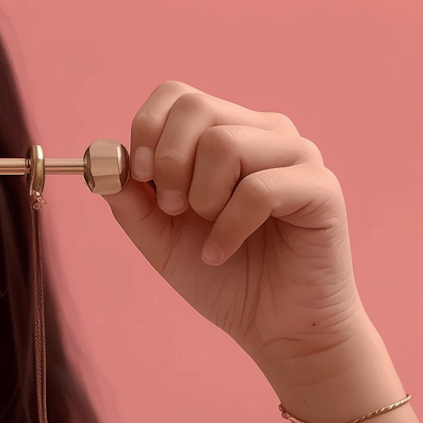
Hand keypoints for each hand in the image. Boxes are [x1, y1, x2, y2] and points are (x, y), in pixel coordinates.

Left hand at [102, 82, 365, 379]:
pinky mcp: (320, 187)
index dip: (147, 129)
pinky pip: (259, 189)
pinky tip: (222, 253)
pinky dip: (228, 228)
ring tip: (209, 234)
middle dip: (168, 163)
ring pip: (225, 143)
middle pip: (196, 107)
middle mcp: (263, 134)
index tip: (140, 176)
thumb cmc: (223, 278)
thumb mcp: (160, 239)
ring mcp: (296, 156)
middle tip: (174, 210)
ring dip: (201, 198)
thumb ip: (130, 201)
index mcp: (226, 134)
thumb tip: (101, 161)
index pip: (177, 95)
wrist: (275, 327)